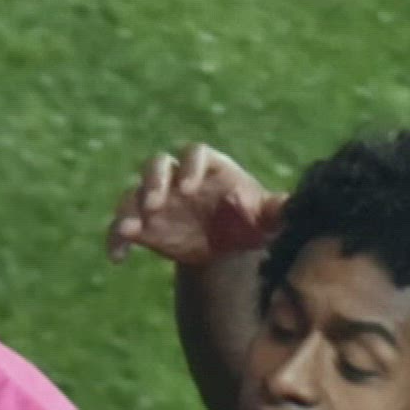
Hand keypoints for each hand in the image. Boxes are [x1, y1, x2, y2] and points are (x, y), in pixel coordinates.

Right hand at [108, 143, 284, 265]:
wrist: (223, 244)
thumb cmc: (246, 220)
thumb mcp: (264, 217)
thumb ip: (276, 210)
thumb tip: (294, 207)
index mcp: (207, 167)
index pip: (194, 153)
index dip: (190, 166)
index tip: (190, 188)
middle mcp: (176, 178)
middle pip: (156, 164)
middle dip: (152, 181)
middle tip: (154, 203)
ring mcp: (156, 200)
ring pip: (132, 193)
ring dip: (128, 209)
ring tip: (130, 229)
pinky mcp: (142, 224)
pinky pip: (120, 226)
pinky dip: (115, 239)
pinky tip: (118, 257)